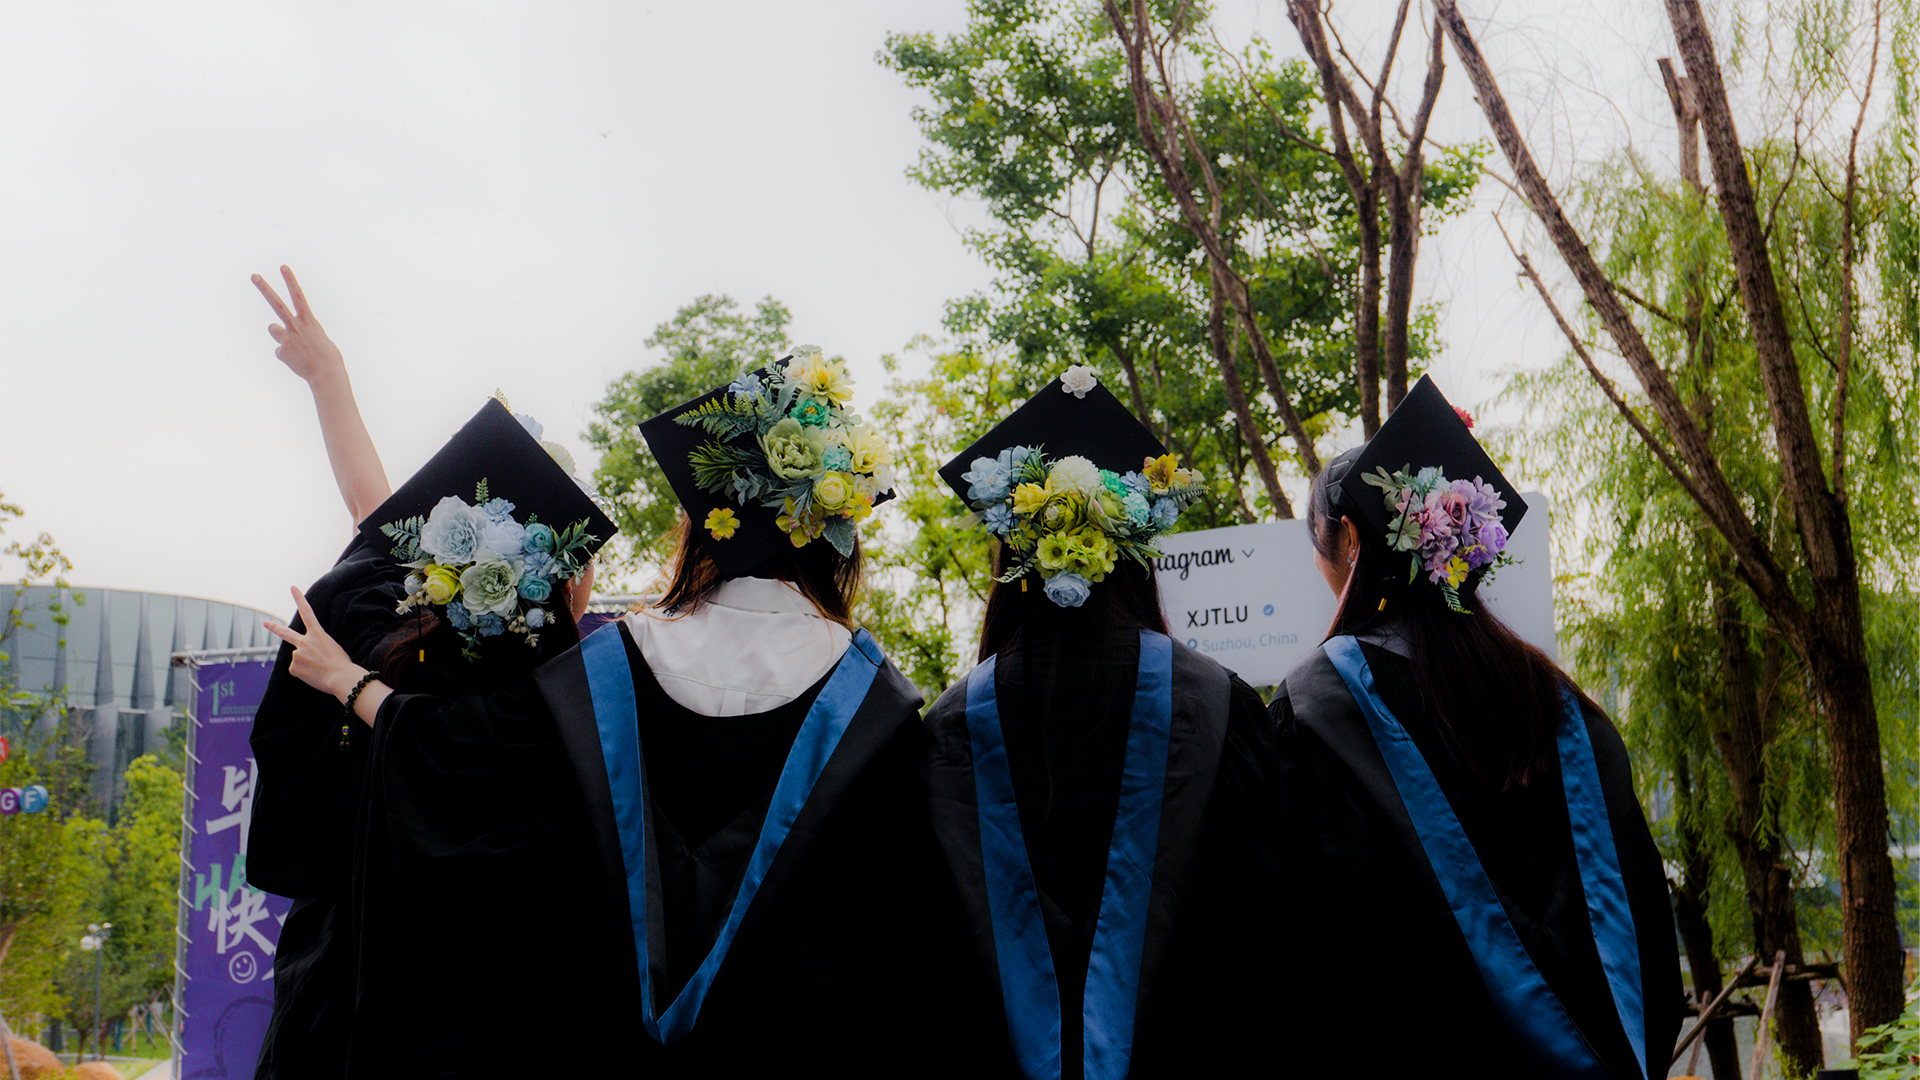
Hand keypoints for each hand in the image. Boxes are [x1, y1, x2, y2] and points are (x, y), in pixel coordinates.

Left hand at [253, 266, 344, 383]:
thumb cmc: (328, 358)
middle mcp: (296, 326)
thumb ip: (302, 332)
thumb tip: (286, 338)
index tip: (283, 267)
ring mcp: (287, 338)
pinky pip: (279, 352)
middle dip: (264, 289)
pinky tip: (297, 362)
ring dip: (279, 334)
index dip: (290, 281)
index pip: (298, 296)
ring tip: (294, 346)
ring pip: (272, 329)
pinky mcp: (282, 351)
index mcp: (309, 320)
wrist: (327, 374)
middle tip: (253, 276)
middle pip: (276, 303)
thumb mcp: (319, 339)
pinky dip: (286, 357)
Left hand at [263, 585, 366, 702]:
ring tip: (319, 670)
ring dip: (307, 665)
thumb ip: (316, 648)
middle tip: (266, 623)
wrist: (340, 677)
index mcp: (318, 634)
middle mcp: (304, 642)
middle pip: (287, 633)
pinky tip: (313, 675)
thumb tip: (303, 658)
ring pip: (299, 660)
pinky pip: (297, 671)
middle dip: (275, 628)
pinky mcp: (293, 667)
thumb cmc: (341, 664)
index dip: (299, 599)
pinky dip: (304, 674)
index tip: (292, 588)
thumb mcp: (332, 648)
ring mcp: (297, 654)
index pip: (307, 612)